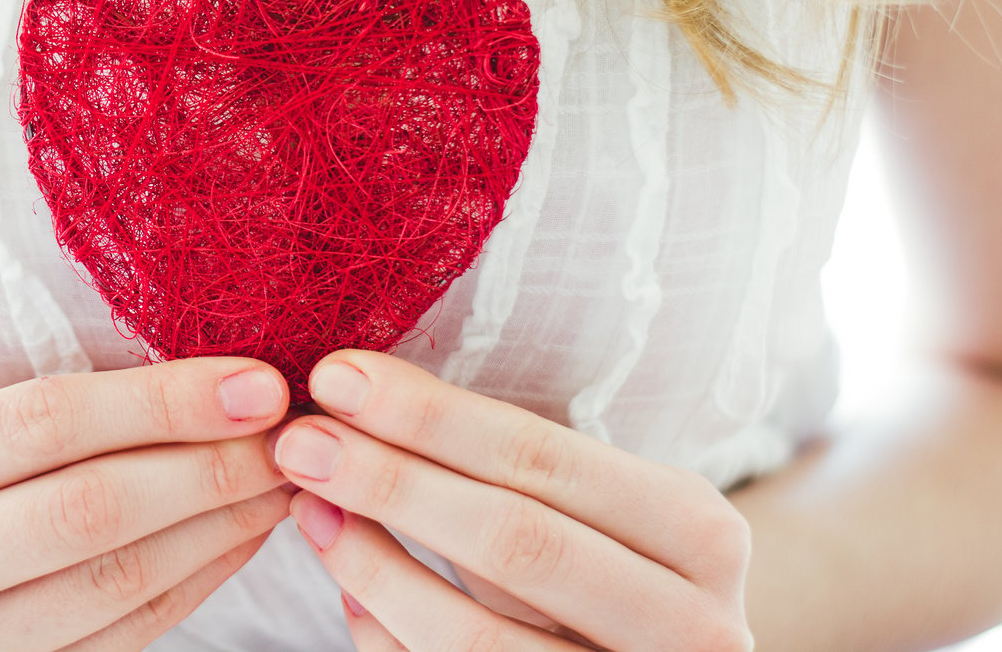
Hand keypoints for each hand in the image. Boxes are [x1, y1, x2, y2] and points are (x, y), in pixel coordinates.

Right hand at [0, 357, 293, 649]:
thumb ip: (39, 409)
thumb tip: (215, 374)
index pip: (38, 424)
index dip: (159, 401)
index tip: (256, 382)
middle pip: (83, 511)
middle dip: (206, 467)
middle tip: (289, 435)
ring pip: (114, 582)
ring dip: (219, 526)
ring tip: (281, 477)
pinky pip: (125, 635)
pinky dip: (197, 579)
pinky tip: (242, 533)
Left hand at [269, 351, 752, 650]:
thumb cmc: (613, 573)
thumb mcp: (593, 515)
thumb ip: (505, 472)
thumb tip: (357, 407)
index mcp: (701, 534)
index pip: (547, 460)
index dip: (432, 416)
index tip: (337, 376)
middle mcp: (693, 627)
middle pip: (516, 542)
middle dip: (392, 481)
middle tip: (300, 440)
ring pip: (477, 640)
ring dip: (373, 566)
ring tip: (308, 511)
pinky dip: (387, 637)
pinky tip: (348, 590)